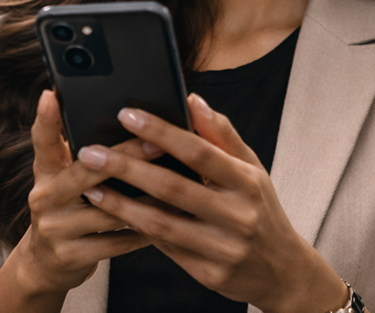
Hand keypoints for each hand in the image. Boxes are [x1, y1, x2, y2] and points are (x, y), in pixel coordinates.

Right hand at [6, 90, 154, 297]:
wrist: (45, 264)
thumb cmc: (68, 209)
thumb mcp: (64, 180)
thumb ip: (84, 155)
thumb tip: (126, 122)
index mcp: (45, 173)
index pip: (43, 141)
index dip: (45, 118)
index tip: (51, 95)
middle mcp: (44, 198)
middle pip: (84, 172)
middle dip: (123, 157)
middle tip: (156, 143)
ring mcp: (55, 229)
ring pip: (107, 210)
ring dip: (145, 198)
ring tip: (177, 185)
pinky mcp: (70, 256)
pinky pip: (116, 242)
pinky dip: (144, 231)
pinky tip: (169, 221)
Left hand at [76, 94, 348, 312]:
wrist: (283, 271)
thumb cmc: (260, 209)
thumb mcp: (252, 169)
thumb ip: (221, 135)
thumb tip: (192, 100)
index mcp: (247, 181)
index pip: (198, 150)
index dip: (161, 132)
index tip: (127, 115)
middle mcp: (237, 214)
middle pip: (172, 187)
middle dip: (127, 168)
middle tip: (91, 152)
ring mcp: (222, 247)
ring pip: (162, 223)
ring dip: (121, 205)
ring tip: (91, 188)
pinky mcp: (209, 274)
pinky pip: (166, 248)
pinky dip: (138, 230)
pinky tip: (115, 216)